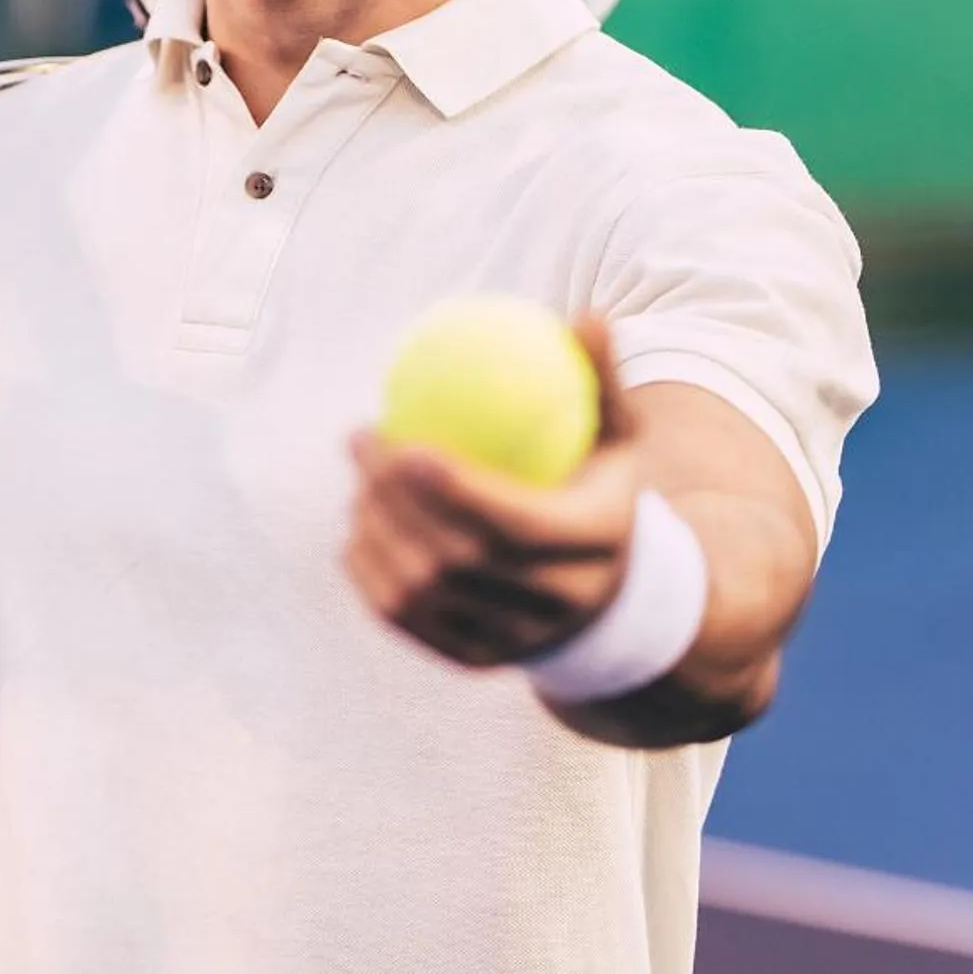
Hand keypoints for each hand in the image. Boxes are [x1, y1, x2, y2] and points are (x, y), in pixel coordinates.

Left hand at [343, 316, 642, 667]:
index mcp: (595, 548)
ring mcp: (511, 641)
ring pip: (418, 590)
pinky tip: (356, 522)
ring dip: (372, 526)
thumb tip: (584, 314)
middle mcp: (555, 606)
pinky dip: (367, 568)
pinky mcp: (471, 659)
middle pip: (457, 559)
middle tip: (361, 438)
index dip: (457, 489)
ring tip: (358, 474)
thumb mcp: (616, 438)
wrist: (608, 597)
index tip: (404, 440)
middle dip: (395, 498)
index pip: (517, 526)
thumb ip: (600, 380)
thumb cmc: (599, 489)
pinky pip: (400, 616)